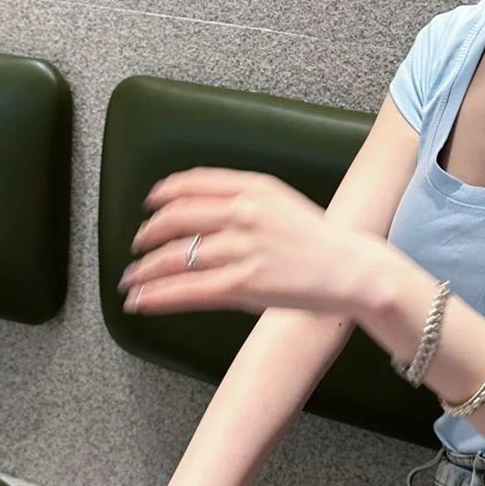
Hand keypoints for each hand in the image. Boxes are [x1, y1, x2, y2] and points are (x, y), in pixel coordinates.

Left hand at [120, 167, 387, 320]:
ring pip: (176, 257)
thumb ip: (247, 200)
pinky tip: (141, 301)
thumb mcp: (283, 203)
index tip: (151, 204)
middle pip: (176, 218)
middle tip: (138, 246)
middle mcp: (243, 213)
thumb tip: (207, 208)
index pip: (193, 183)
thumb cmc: (321, 241)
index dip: (164, 195)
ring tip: (132, 280)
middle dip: (148, 235)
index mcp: (253, 187)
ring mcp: (242, 248)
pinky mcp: (243, 283)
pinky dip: (158, 296)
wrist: (352, 269)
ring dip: (146, 270)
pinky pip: (188, 290)